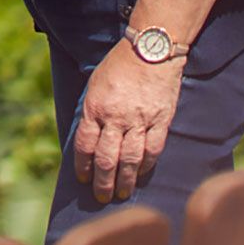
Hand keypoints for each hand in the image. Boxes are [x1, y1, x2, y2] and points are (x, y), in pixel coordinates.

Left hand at [72, 41, 184, 203]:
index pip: (85, 145)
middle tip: (102, 196)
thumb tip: (88, 137)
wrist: (151, 48)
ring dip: (125, 180)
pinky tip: (141, 173)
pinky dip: (146, 165)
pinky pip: (153, 149)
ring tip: (122, 193)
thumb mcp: (95, 84)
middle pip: (106, 159)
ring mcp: (140, 120)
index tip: (83, 179)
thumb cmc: (119, 65)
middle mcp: (116, 117)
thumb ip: (92, 111)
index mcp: (95, 108)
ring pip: (130, 159)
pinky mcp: (161, 120)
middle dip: (103, 182)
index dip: (83, 166)